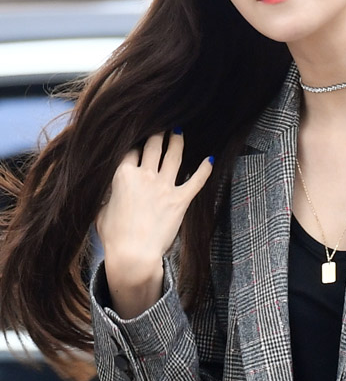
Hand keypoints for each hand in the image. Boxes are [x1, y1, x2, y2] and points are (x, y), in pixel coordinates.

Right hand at [96, 131, 212, 317]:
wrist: (133, 256)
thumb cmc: (114, 238)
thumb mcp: (100, 212)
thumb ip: (106, 196)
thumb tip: (106, 194)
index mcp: (122, 175)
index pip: (130, 149)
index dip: (134, 141)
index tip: (138, 135)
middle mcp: (144, 176)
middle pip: (152, 145)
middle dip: (157, 132)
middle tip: (162, 124)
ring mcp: (163, 187)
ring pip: (174, 155)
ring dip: (177, 141)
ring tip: (179, 132)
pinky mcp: (180, 201)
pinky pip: (196, 180)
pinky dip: (204, 169)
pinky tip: (210, 159)